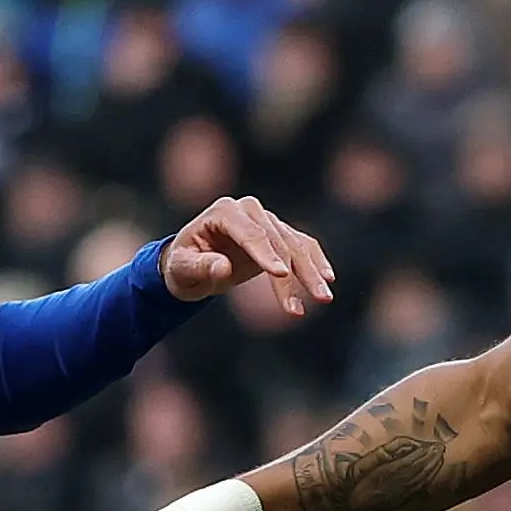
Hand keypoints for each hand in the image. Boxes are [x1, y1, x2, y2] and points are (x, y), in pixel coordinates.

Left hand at [159, 194, 334, 316]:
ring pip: (294, 244)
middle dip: (295, 272)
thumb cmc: (182, 266)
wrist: (192, 264)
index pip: (249, 233)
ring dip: (311, 272)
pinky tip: (328, 279)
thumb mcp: (182, 270)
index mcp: (223, 213)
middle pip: (277, 241)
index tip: (280, 275)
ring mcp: (266, 220)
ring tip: (323, 299)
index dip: (265, 254)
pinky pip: (303, 245)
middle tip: (311, 299)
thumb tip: (223, 267)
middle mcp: (248, 211)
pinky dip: (316, 262)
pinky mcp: (278, 234)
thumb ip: (201, 267)